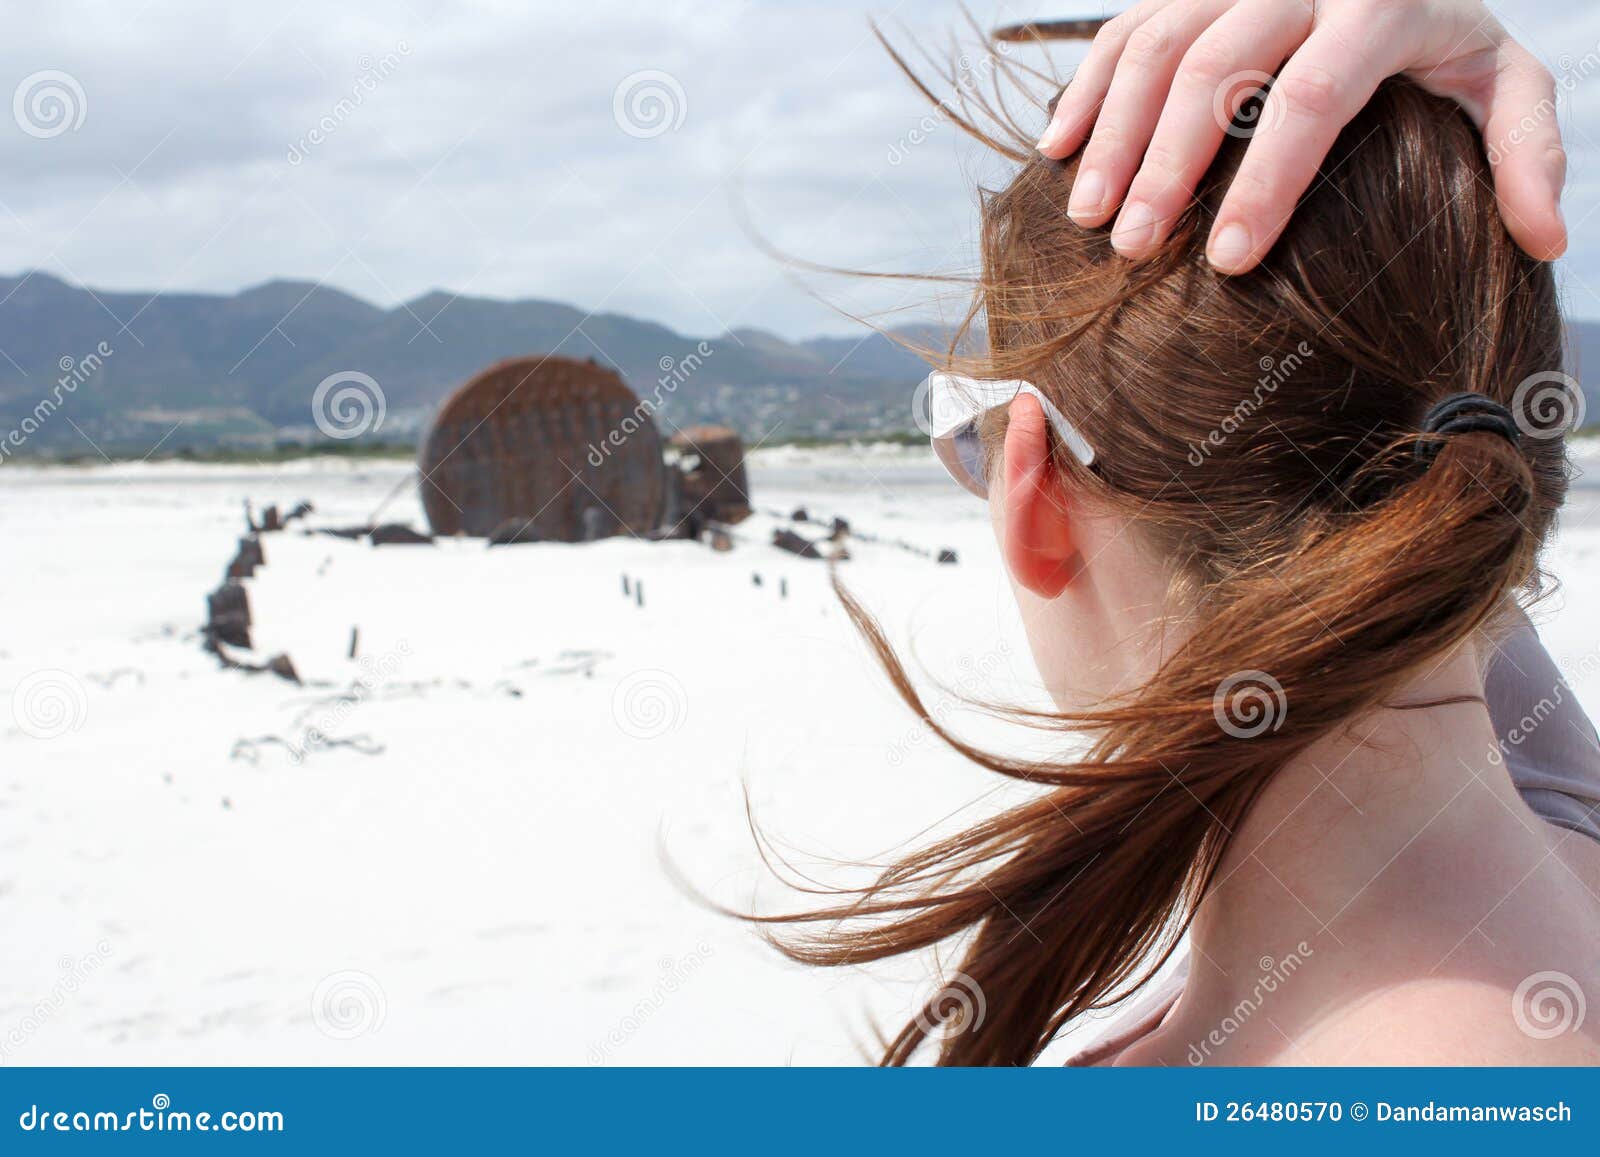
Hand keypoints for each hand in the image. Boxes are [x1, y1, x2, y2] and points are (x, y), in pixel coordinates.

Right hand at [1035, 0, 1567, 271]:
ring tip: (1087, 218)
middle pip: (1215, 66)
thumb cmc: (1443, 41)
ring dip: (1112, 132)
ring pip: (1156, 42)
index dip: (1267, 181)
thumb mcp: (1500, 83)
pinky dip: (1086, 89)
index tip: (1227, 261)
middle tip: (1133, 251)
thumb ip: (1526, 152)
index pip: (1313, 93)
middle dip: (1166, 166)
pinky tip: (1059, 150)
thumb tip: (1543, 241)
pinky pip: (1123, 27)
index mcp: (1380, 2)